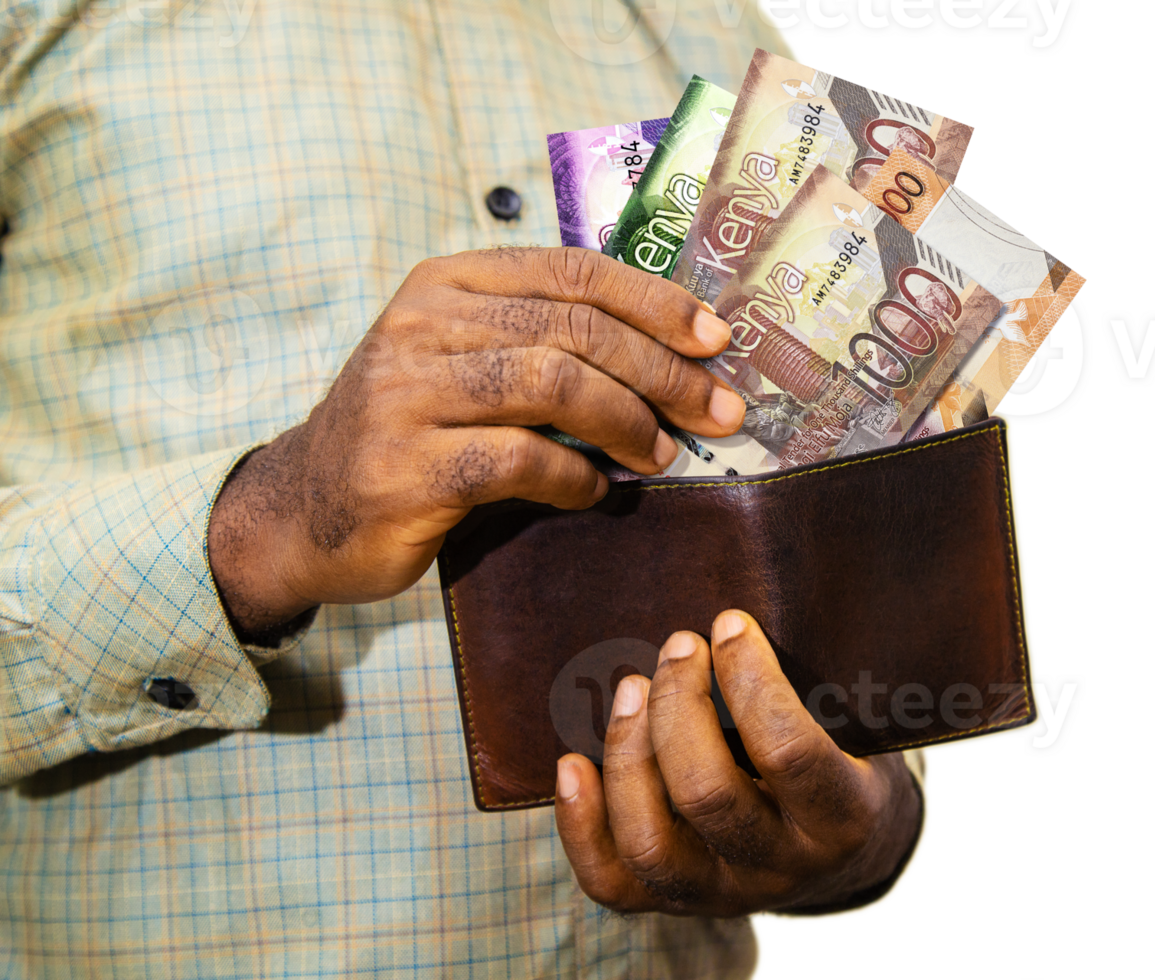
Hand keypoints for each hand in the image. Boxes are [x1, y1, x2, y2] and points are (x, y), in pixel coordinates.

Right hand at [207, 247, 745, 634]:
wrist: (303, 509)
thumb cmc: (411, 432)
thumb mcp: (463, 362)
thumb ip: (540, 341)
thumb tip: (672, 354)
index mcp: (446, 284)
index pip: (571, 271)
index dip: (655, 301)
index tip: (717, 339)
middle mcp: (421, 324)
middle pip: (573, 329)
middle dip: (663, 371)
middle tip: (719, 412)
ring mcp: (405, 394)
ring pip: (551, 384)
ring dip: (627, 422)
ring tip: (661, 453)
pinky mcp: (403, 467)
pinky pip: (518, 460)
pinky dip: (573, 478)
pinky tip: (595, 491)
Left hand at [555, 610, 922, 915]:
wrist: (841, 853)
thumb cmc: (841, 757)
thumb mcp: (855, 727)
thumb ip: (812, 687)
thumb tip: (733, 618)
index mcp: (840, 820)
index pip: (789, 753)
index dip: (752, 680)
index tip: (730, 623)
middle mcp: (780, 869)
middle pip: (707, 795)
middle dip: (678, 706)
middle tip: (679, 646)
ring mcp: (721, 895)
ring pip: (651, 844)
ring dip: (627, 754)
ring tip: (630, 686)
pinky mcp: (672, 905)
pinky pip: (611, 882)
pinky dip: (580, 822)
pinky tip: (571, 762)